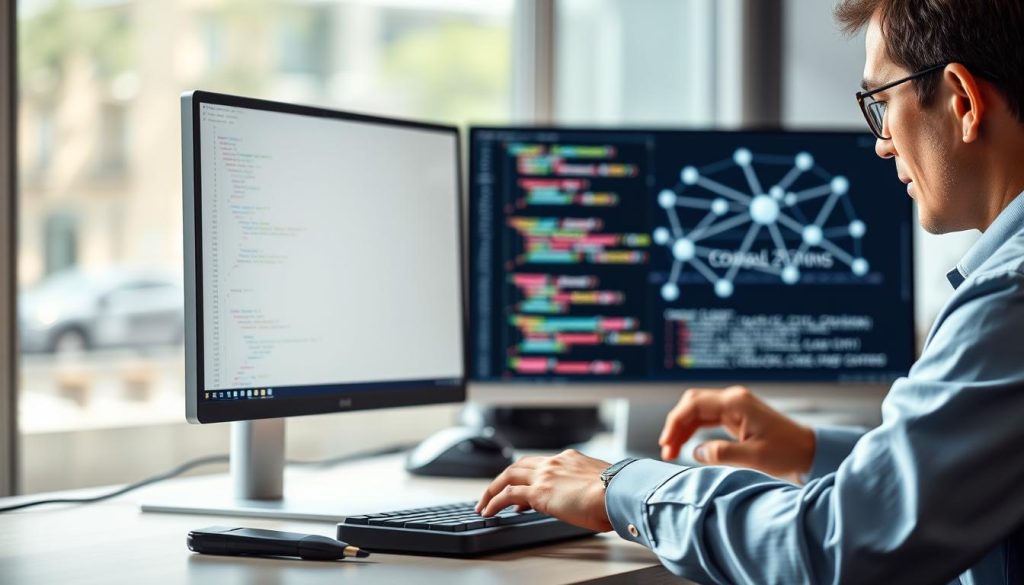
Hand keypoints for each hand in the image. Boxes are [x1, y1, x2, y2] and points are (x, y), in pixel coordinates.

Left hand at [475, 449, 613, 532]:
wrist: (619, 492)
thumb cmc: (619, 493)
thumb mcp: (603, 485)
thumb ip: (591, 488)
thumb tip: (592, 502)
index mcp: (572, 458)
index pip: (542, 464)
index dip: (529, 475)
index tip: (524, 489)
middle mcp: (555, 462)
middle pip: (520, 465)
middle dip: (504, 478)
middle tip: (494, 491)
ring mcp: (545, 475)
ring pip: (508, 476)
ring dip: (492, 490)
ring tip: (484, 503)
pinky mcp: (538, 491)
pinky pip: (507, 495)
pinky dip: (493, 502)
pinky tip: (488, 511)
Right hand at [659, 386, 815, 479]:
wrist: (808, 450)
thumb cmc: (787, 452)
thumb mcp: (754, 457)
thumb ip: (721, 453)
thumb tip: (696, 452)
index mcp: (736, 403)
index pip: (693, 405)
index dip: (675, 423)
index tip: (666, 443)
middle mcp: (733, 398)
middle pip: (691, 403)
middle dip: (675, 424)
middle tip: (667, 449)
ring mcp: (734, 405)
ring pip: (697, 410)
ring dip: (682, 428)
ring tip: (672, 450)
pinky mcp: (736, 414)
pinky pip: (707, 417)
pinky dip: (693, 429)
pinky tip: (687, 444)